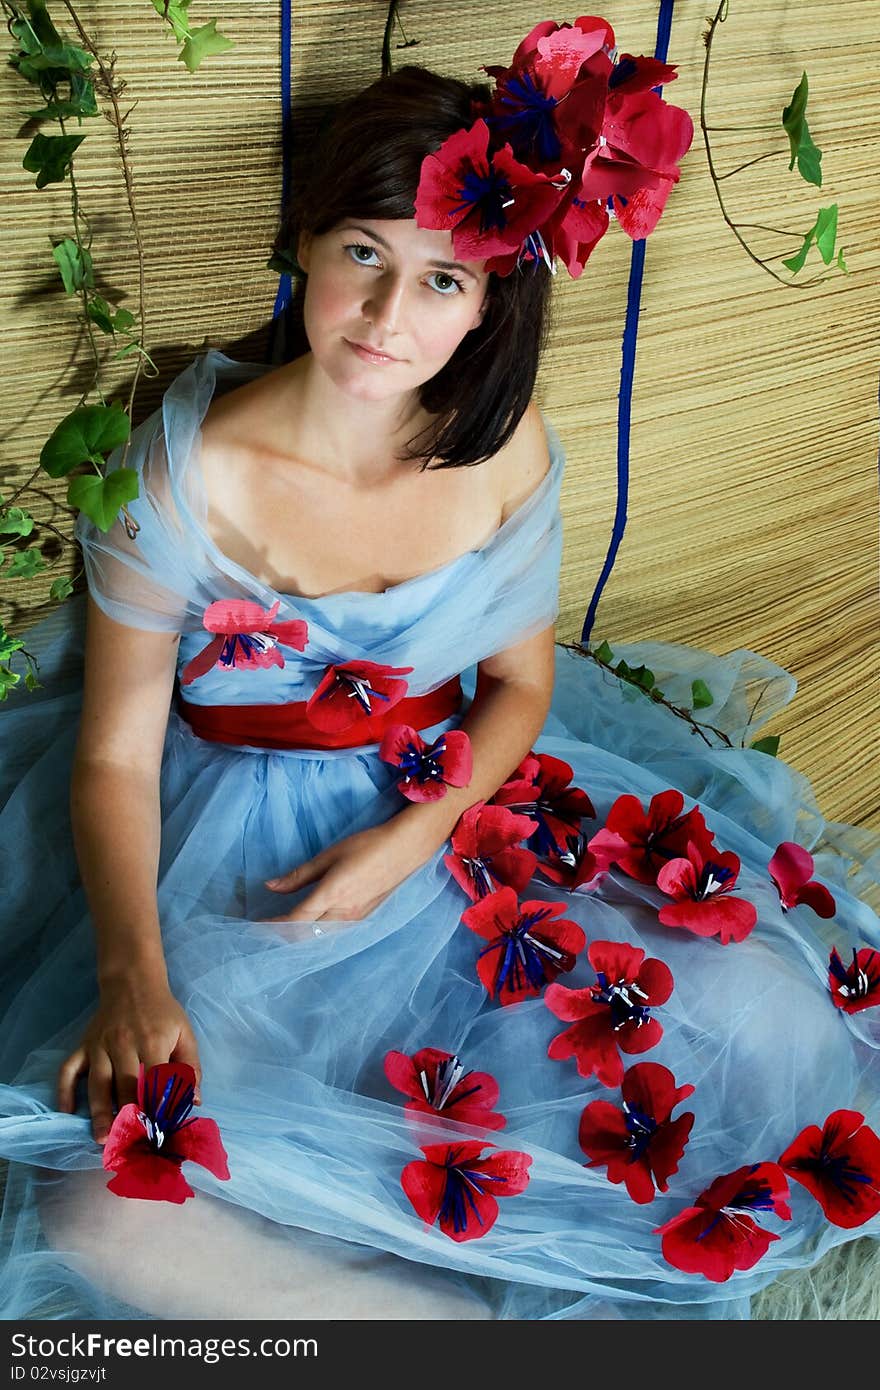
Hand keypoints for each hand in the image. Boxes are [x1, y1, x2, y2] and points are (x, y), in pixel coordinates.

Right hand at [56, 974, 201, 1145]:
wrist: (133, 982)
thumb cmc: (163, 1013)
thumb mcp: (184, 1033)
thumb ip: (190, 1067)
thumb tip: (193, 1101)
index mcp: (152, 1042)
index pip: (154, 1081)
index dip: (156, 1108)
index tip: (158, 1133)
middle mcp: (123, 1045)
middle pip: (124, 1086)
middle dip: (127, 1117)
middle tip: (129, 1145)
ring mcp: (100, 1045)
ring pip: (97, 1083)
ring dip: (99, 1112)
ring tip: (102, 1138)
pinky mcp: (83, 1045)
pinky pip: (69, 1069)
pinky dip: (64, 1090)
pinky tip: (66, 1111)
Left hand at [262, 823, 428, 931]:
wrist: (405, 849)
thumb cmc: (367, 846)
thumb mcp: (329, 856)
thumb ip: (299, 875)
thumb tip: (270, 887)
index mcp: (331, 894)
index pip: (295, 921)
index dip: (273, 926)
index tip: (256, 925)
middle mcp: (342, 913)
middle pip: (305, 936)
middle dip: (283, 935)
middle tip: (266, 928)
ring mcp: (354, 919)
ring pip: (319, 937)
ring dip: (299, 936)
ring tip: (283, 928)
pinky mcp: (362, 918)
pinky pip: (332, 933)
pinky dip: (315, 933)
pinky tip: (309, 925)